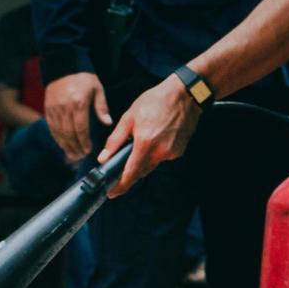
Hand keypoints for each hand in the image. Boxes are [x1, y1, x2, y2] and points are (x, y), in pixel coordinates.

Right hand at [44, 72, 111, 161]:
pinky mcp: (48, 109)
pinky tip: (62, 145)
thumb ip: (102, 107)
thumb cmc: (84, 78)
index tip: (88, 150)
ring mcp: (55, 109)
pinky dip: (57, 138)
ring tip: (72, 155)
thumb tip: (108, 123)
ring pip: (59, 133)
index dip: (84, 142)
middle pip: (69, 133)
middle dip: (75, 147)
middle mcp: (65, 108)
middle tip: (80, 156)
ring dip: (66, 146)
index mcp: (79, 103)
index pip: (81, 128)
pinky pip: (52, 128)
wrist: (64, 66)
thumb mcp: (97, 89)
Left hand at [99, 75, 200, 197]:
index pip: (130, 173)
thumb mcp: (129, 117)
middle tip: (118, 175)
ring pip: (150, 166)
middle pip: (140, 172)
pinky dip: (154, 154)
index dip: (120, 186)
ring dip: (141, 163)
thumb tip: (104, 158)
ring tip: (138, 147)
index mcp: (145, 143)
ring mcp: (171, 153)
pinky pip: (161, 158)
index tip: (111, 193)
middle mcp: (159, 152)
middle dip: (129, 175)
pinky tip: (154, 139)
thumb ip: (115, 140)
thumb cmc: (156, 101)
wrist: (185, 94)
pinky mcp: (178, 151)